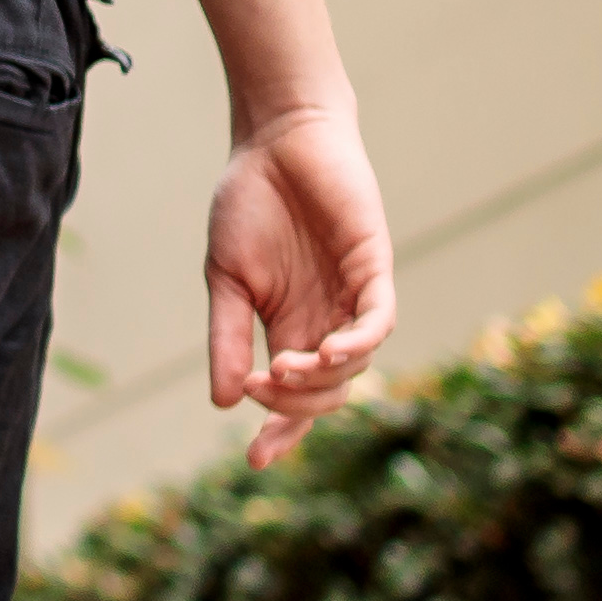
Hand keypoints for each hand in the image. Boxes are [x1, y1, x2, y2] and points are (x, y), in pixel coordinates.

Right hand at [206, 101, 397, 461]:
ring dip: (320, 377)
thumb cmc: (250, 203)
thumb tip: (223, 400)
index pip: (296, 398)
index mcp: (290, 327)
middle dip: (295, 404)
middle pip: (328, 392)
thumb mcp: (226, 279)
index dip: (281, 432)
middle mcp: (328, 320)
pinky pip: (378, 319)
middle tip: (261, 384)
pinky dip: (359, 343)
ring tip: (282, 365)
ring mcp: (353, 296)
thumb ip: (226, 337)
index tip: (256, 461)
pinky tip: (329, 350)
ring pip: (354, 364)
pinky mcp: (373, 266)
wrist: (274, 140)